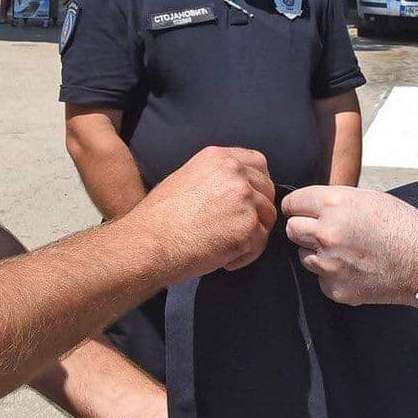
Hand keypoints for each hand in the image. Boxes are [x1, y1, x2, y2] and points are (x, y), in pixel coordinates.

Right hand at [128, 147, 276, 281]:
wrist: (149, 243)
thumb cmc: (159, 218)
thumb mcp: (185, 179)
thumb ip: (215, 178)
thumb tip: (233, 190)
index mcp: (218, 157)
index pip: (257, 162)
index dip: (257, 184)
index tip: (249, 201)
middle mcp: (234, 172)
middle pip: (267, 190)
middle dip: (258, 211)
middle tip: (236, 229)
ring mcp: (244, 198)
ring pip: (267, 217)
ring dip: (252, 234)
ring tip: (225, 247)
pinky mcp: (248, 226)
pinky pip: (260, 242)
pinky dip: (245, 255)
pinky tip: (224, 260)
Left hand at [283, 184, 417, 306]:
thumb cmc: (403, 226)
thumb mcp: (368, 199)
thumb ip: (335, 202)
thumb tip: (312, 208)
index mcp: (334, 205)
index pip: (292, 203)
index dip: (297, 207)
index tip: (300, 211)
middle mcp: (327, 233)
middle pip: (291, 230)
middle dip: (304, 229)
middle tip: (322, 231)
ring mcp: (329, 264)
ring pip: (304, 256)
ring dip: (318, 253)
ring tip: (347, 251)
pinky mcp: (336, 288)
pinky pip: (321, 278)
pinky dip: (333, 274)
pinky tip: (355, 268)